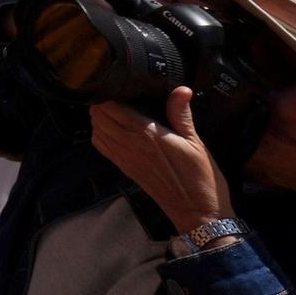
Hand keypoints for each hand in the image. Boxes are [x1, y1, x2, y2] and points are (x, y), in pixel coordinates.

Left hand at [89, 88, 235, 237]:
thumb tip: (181, 89)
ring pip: (96, 131)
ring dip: (99, 117)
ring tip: (114, 108)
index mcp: (146, 134)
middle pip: (98, 116)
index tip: (115, 82)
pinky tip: (114, 129)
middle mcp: (129, 144)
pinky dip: (101, 134)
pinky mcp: (125, 169)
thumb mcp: (196, 142)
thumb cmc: (199, 177)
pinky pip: (102, 147)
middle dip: (101, 102)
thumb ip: (182, 114)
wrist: (196, 213)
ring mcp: (124, 158)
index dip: (108, 91)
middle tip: (115, 93)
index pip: (111, 107)